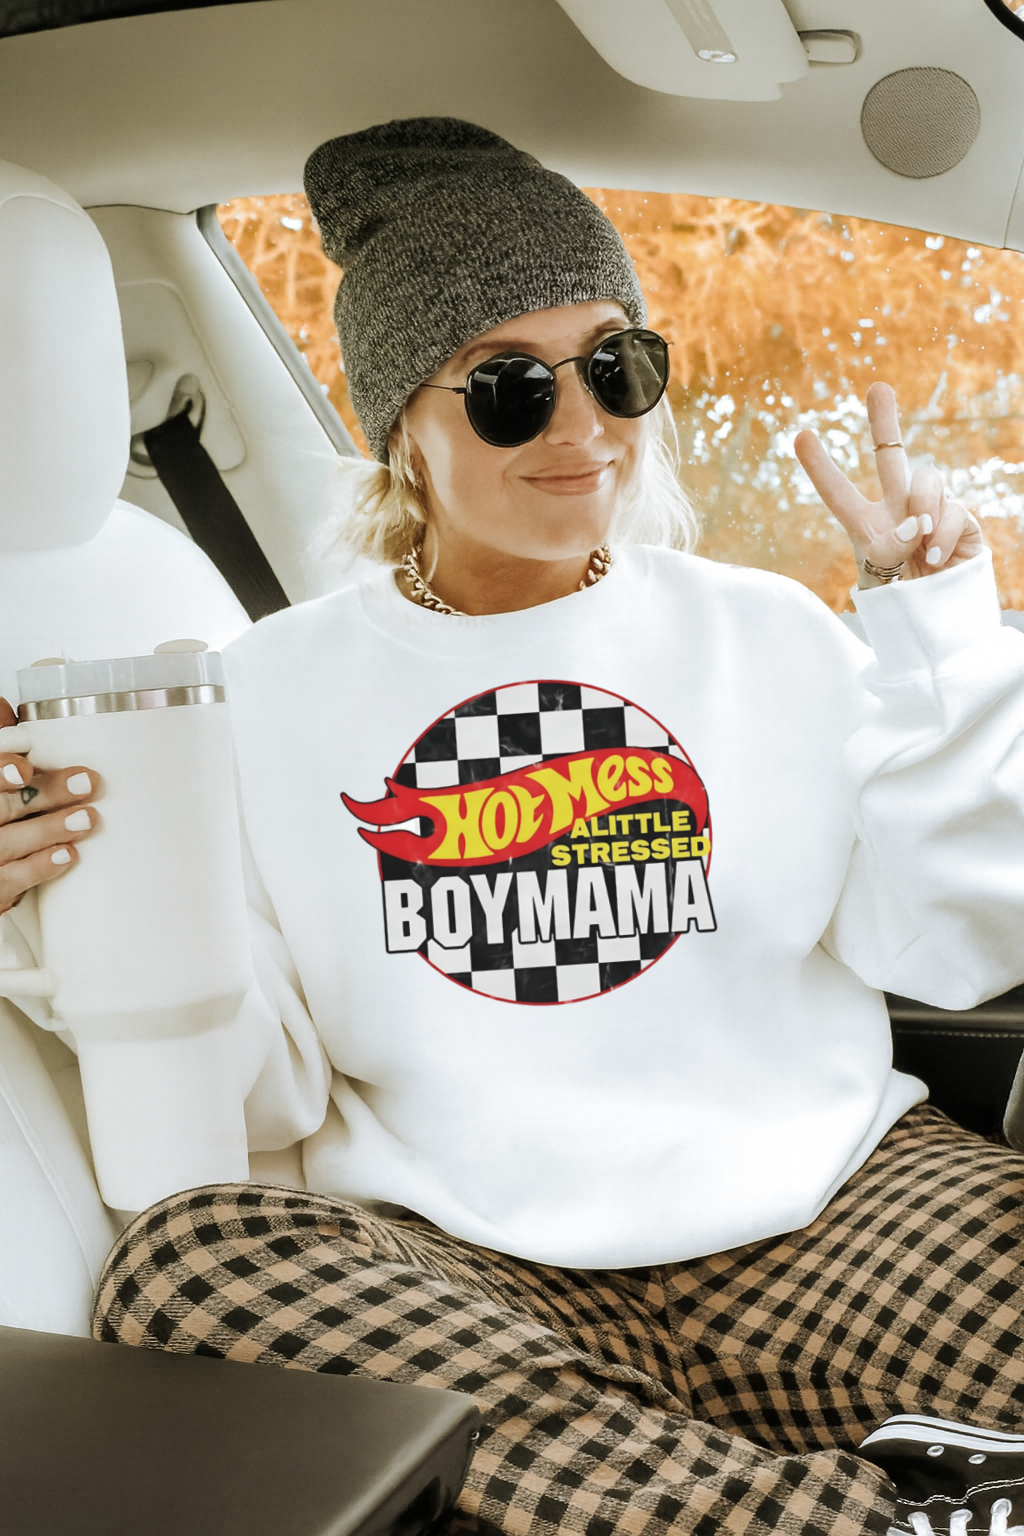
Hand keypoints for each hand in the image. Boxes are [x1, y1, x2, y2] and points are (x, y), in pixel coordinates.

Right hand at [0, 697, 98, 916]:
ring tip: (88, 819)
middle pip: (1, 807)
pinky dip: (39, 868)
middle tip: (87, 783)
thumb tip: (4, 704)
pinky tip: (68, 856)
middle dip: (44, 794)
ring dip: (48, 829)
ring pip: (6, 843)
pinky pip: (9, 881)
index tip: (22, 768)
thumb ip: (0, 750)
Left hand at [794, 382, 984, 586]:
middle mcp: (898, 511)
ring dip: (921, 507)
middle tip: (877, 388)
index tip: (800, 436)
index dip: (820, 466)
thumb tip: (915, 522)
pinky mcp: (961, 521)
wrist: (939, 625)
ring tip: (919, 543)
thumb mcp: (879, 582)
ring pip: (926, 480)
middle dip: (885, 422)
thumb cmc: (900, 605)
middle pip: (891, 457)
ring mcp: (931, 513)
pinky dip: (942, 534)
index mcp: (866, 525)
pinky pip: (953, 510)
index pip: (839, 492)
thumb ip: (887, 551)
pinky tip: (935, 559)